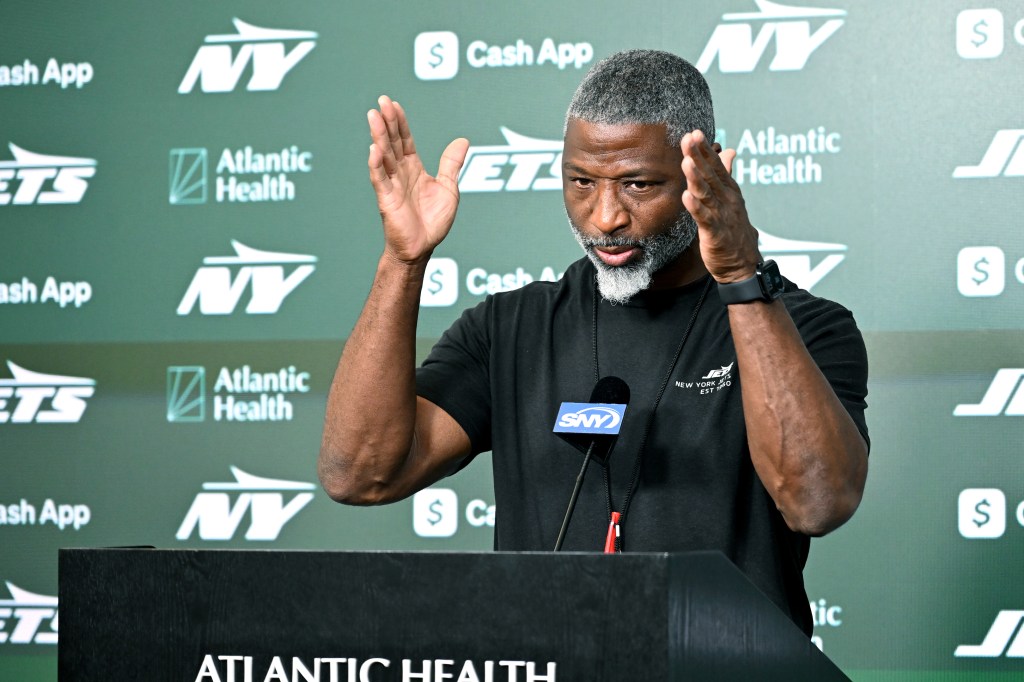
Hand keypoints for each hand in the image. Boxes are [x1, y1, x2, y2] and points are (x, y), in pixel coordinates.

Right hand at [367, 95, 469, 263]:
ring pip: (384, 156)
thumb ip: (451, 164)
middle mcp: (401, 173)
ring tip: (374, 117)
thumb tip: (463, 140)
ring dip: (379, 136)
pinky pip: (380, 180)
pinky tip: (374, 150)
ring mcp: (392, 185)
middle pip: (393, 142)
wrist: (423, 247)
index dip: (401, 122)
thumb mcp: (449, 188)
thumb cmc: (433, 221)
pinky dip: (376, 165)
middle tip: (381, 101)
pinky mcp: (387, 200)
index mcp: (414, 169)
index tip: (394, 104)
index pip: (405, 140)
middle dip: (387, 122)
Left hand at [680, 129, 760, 282]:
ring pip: (707, 193)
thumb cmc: (734, 230)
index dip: (705, 150)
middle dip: (699, 156)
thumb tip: (728, 151)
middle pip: (711, 175)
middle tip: (689, 138)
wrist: (743, 263)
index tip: (694, 133)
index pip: (716, 166)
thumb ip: (726, 175)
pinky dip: (696, 207)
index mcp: (729, 191)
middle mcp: (727, 200)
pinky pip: (704, 218)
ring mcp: (722, 216)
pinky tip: (687, 196)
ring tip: (687, 162)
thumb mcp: (731, 199)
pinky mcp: (715, 233)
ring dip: (696, 177)